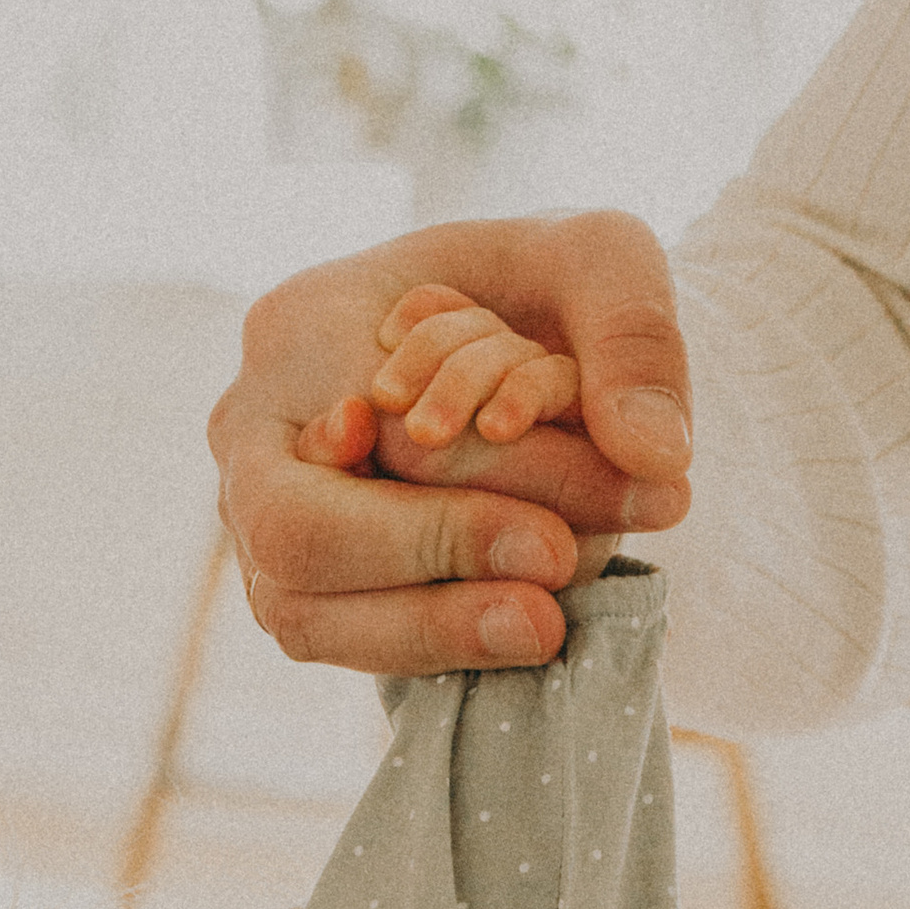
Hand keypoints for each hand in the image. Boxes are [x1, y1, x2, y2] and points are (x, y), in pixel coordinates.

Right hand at [208, 210, 689, 675]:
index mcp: (300, 323)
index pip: (369, 427)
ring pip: (301, 610)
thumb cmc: (545, 289)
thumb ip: (635, 340)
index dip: (469, 490)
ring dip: (428, 630)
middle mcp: (252, 425)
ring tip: (544, 629)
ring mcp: (257, 515)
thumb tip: (657, 456)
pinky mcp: (294, 583)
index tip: (572, 534)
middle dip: (430, 563)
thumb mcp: (607, 261)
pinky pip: (333, 639)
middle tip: (553, 582)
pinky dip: (426, 646)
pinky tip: (515, 635)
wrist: (515, 341)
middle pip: (300, 530)